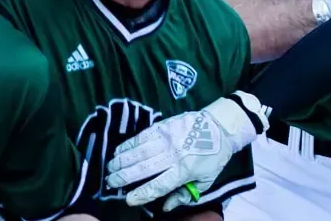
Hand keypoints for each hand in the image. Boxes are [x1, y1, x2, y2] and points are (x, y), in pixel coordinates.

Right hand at [105, 92, 267, 211]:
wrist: (221, 126)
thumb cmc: (213, 157)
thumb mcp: (205, 181)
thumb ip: (185, 194)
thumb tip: (165, 206)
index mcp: (184, 170)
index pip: (159, 185)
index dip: (142, 194)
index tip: (128, 199)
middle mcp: (173, 154)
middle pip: (144, 168)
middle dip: (124, 177)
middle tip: (110, 182)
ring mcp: (168, 138)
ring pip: (140, 151)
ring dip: (122, 160)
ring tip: (109, 168)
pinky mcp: (165, 125)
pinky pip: (143, 135)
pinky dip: (129, 144)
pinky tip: (119, 150)